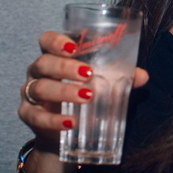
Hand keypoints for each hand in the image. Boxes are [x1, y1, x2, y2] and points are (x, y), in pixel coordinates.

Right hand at [19, 31, 148, 149]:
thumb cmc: (84, 93)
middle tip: (89, 73)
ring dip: (64, 91)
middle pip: (44, 62)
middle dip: (65, 66)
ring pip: (40, 88)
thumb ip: (121, 75)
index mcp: (55, 56)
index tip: (74, 46)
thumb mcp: (103, 82)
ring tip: (87, 96)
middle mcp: (39, 72)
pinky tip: (70, 123)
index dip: (56, 41)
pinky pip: (36, 117)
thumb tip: (143, 76)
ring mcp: (30, 94)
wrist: (65, 131)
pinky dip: (54, 120)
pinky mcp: (28, 116)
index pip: (46, 40)